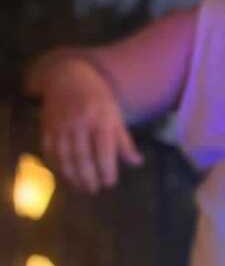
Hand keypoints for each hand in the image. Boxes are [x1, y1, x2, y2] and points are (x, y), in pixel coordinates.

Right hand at [39, 58, 141, 192]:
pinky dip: (56, 166)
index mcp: (100, 119)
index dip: (106, 169)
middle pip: (82, 156)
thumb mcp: (115, 115)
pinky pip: (49, 150)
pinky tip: (64, 176)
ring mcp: (60, 125)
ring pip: (64, 156)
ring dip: (72, 176)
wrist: (67, 76)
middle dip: (88, 177)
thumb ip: (124, 141)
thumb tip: (137, 162)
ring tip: (80, 188)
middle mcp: (79, 122)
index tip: (109, 183)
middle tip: (94, 190)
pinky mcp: (47, 126)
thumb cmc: (97, 98)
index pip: (104, 149)